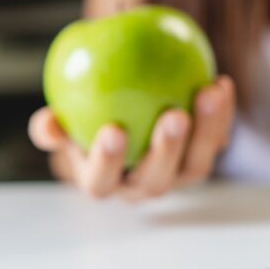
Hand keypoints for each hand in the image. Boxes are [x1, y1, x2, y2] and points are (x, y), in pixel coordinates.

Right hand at [29, 76, 234, 199]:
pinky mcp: (202, 158)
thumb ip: (53, 123)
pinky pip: (216, 139)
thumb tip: (47, 122)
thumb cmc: (89, 114)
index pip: (101, 181)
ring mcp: (177, 176)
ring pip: (195, 163)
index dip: (107, 162)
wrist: (126, 111)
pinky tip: (221, 83)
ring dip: (206, 130)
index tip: (113, 129)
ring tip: (207, 92)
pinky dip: (222, 114)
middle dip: (168, 150)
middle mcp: (142, 185)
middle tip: (174, 114)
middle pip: (157, 179)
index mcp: (104, 181)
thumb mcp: (65, 118)